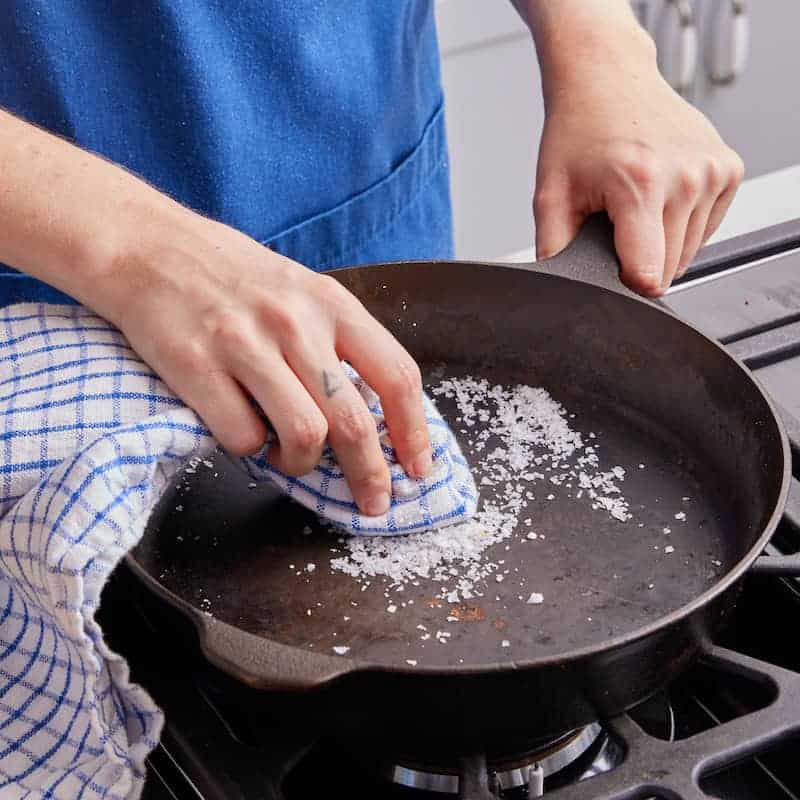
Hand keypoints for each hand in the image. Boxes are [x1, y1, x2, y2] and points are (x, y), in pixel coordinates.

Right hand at [100, 212, 432, 515]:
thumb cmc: (233, 276)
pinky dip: (251, 450)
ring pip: (304, 436)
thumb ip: (338, 343)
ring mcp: (245, 345)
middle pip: (353, 421)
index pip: (396, 375)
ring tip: (289, 457)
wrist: (151, 248)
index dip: (414, 432)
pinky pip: (243, 437)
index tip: (418, 467)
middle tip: (372, 501)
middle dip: (371, 475)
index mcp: (331, 304)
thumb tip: (375, 413)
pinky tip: (246, 432)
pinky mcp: (196, 367)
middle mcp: (294, 323)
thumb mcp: (301, 291)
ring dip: (302, 465)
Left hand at [532, 20, 743, 295]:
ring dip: (660, 244)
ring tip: (634, 207)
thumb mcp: (550, 194)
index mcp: (640, 184)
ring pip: (689, 252)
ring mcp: (712, 171)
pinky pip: (706, 229)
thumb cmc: (578, 132)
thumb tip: (556, 289)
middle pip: (668, 269)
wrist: (607, 79)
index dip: (626, 288)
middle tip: (613, 227)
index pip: (649, 273)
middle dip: (638, 263)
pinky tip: (658, 199)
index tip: (613, 276)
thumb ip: (553, 249)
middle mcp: (685, 177)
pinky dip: (681, 226)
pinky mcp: (728, 169)